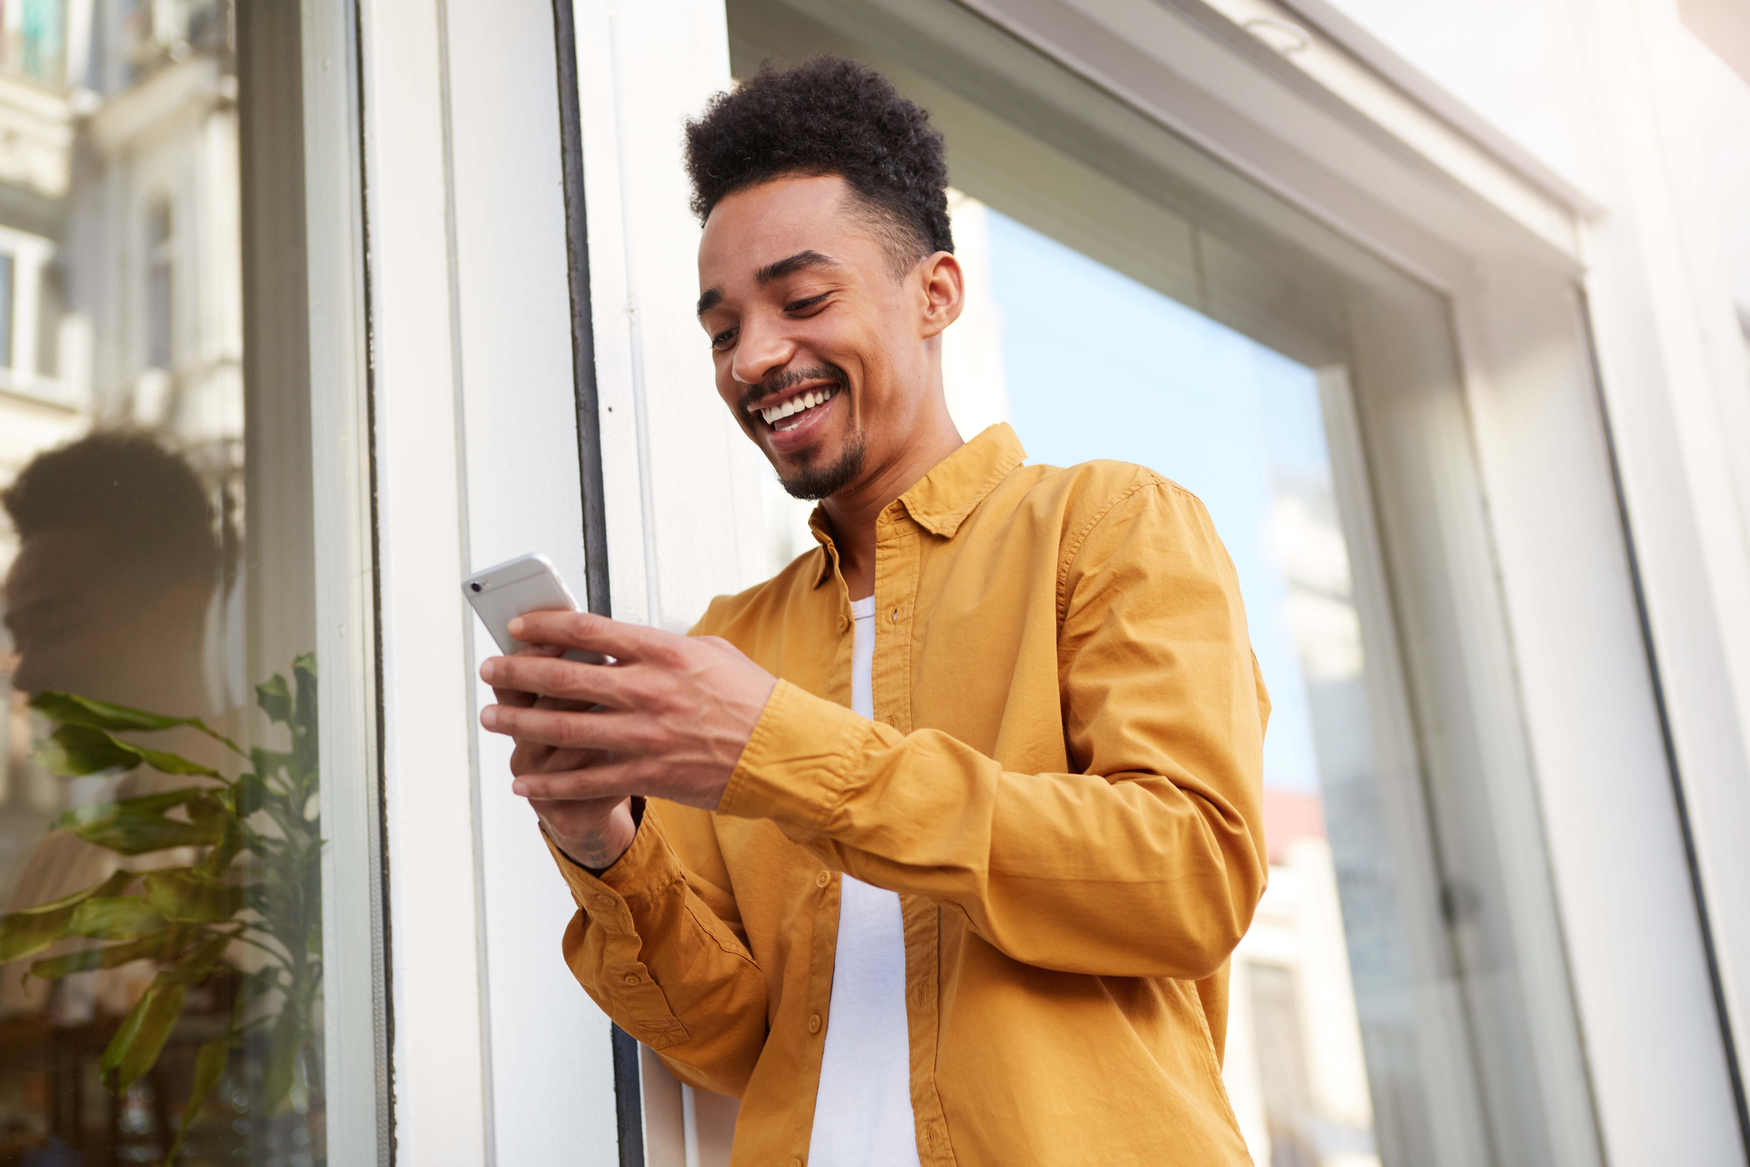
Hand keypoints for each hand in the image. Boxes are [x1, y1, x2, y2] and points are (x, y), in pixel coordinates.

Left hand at [479, 612, 777, 862]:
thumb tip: (623, 645)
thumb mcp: (711, 653)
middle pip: (565, 678)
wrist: (783, 752)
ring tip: (492, 716)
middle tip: (490, 669)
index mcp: (665, 653)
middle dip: (518, 672)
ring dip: (521, 723)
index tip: (518, 627)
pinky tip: (522, 779)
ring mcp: (648, 736)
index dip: (546, 626)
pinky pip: (587, 780)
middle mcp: (651, 692)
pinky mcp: (650, 775)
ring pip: (566, 729)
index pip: (590, 632)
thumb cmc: (752, 699)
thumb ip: (662, 649)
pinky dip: (549, 781)